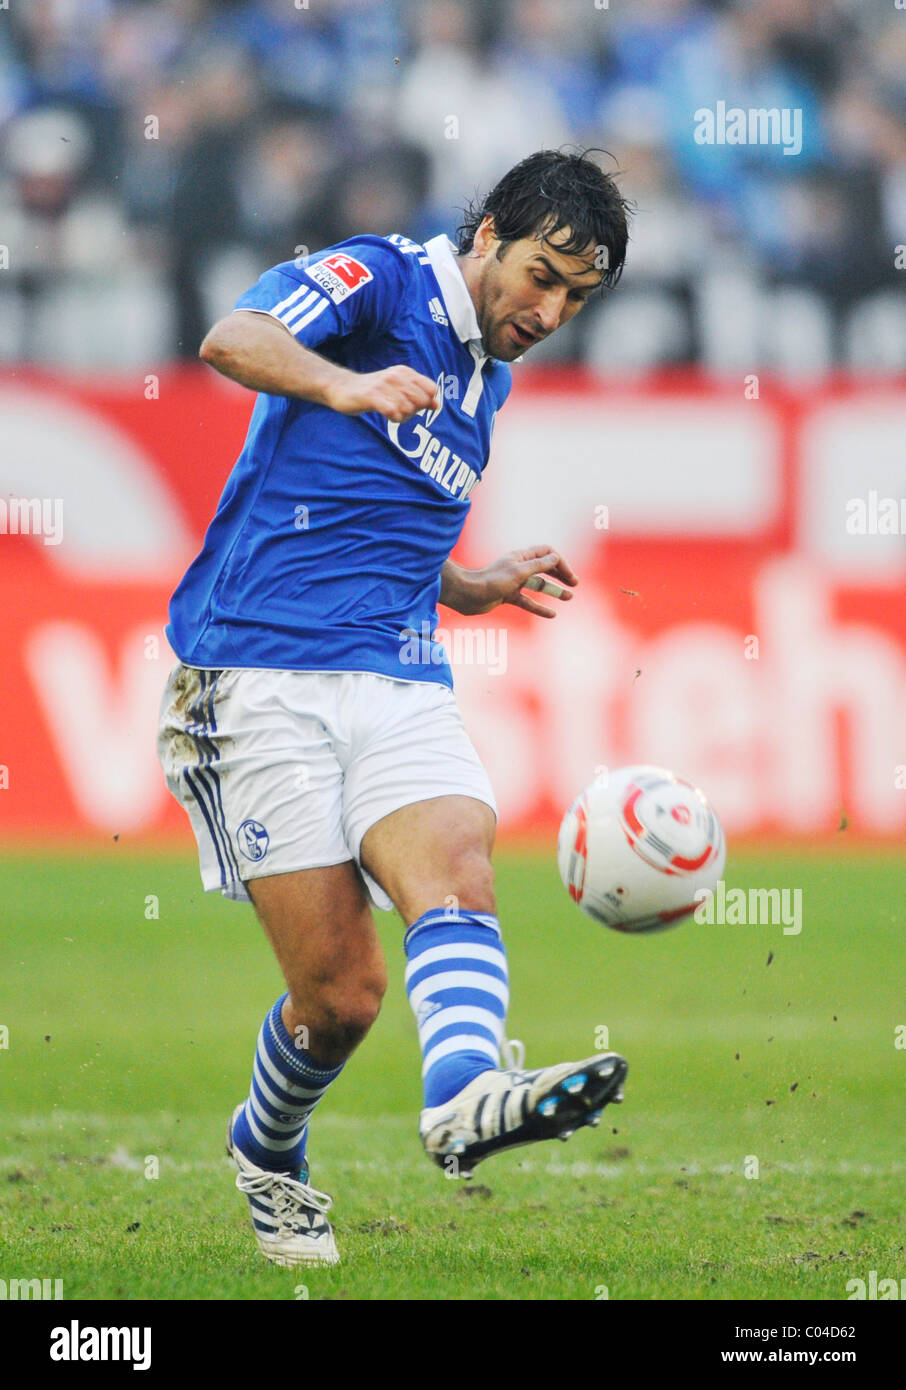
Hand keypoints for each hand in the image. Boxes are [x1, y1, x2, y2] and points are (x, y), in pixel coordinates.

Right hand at [324, 365, 440, 421]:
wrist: (342, 387)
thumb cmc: (373, 391)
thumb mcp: (398, 388)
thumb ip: (418, 394)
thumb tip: (437, 405)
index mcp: (405, 372)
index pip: (431, 389)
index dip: (427, 402)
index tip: (414, 405)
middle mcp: (396, 376)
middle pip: (421, 401)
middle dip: (415, 411)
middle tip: (402, 412)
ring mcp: (384, 386)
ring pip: (408, 409)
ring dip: (403, 417)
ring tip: (392, 413)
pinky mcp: (372, 396)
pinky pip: (393, 411)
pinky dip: (394, 417)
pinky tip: (388, 415)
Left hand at [441, 546, 577, 617]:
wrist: (467, 595)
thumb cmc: (492, 581)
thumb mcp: (519, 572)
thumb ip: (539, 565)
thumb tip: (556, 557)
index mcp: (521, 557)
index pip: (546, 553)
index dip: (560, 562)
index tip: (569, 575)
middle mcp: (519, 567)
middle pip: (545, 568)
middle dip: (561, 575)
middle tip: (575, 584)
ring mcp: (514, 582)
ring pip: (538, 586)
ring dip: (554, 591)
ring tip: (569, 598)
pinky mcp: (508, 596)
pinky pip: (528, 602)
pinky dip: (540, 608)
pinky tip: (552, 615)